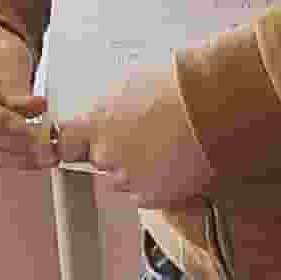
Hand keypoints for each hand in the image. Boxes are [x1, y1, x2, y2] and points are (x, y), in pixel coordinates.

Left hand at [57, 59, 214, 208]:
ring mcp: (130, 177)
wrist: (215, 106)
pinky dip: (159, 184)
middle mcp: (108, 153)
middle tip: (145, 138)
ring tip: (167, 149)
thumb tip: (111, 112)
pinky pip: (147, 195)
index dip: (73, 143)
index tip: (76, 145)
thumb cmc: (182, 86)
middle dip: (117, 153)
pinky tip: (176, 163)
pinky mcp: (154, 196)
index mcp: (99, 122)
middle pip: (101, 160)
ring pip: (124, 180)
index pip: (65, 142)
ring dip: (139, 170)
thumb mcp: (135, 83)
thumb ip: (114, 106)